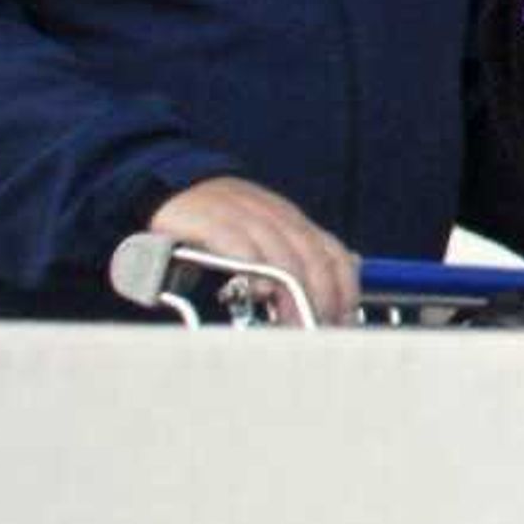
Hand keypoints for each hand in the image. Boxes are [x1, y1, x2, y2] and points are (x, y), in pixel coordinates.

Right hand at [148, 176, 360, 328]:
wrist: (174, 191)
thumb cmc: (223, 223)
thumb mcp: (267, 236)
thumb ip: (300, 254)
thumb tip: (350, 265)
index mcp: (294, 223)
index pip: (334, 254)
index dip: (344, 289)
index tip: (343, 322)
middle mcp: (277, 217)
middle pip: (312, 258)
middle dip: (321, 298)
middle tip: (317, 331)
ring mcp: (246, 216)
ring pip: (282, 255)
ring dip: (292, 293)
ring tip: (291, 324)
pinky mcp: (211, 220)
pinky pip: (238, 244)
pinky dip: (252, 268)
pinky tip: (256, 293)